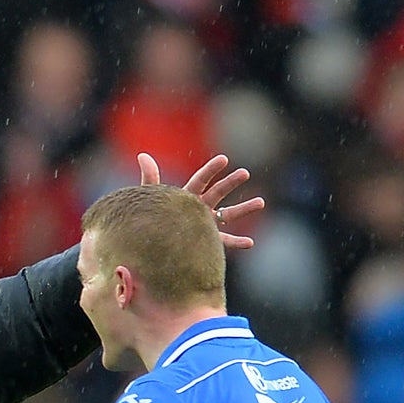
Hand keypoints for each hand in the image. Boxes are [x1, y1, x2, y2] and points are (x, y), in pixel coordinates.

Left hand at [137, 152, 264, 250]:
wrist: (151, 247)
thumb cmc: (149, 221)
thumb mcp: (150, 199)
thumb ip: (150, 178)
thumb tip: (142, 155)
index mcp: (186, 197)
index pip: (201, 180)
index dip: (211, 170)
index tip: (224, 160)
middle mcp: (199, 209)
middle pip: (218, 193)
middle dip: (231, 183)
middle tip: (245, 173)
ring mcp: (205, 226)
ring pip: (228, 215)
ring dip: (244, 208)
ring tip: (261, 202)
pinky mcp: (208, 243)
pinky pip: (225, 242)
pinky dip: (237, 242)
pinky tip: (250, 242)